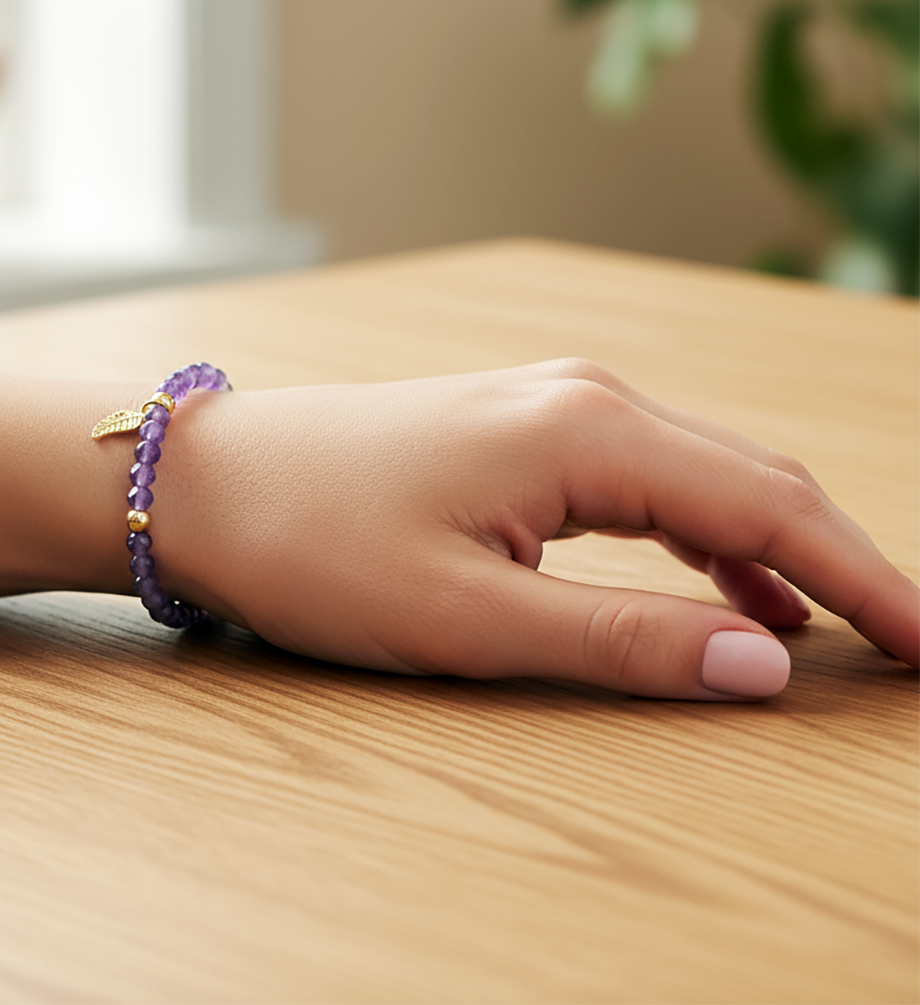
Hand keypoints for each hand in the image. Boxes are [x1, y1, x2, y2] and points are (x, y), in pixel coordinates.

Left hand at [153, 359, 919, 699]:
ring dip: (777, 547)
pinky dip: (706, 534)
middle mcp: (586, 396)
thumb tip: (763, 664)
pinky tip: (728, 589)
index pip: (771, 505)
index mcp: (587, 431)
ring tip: (838, 627)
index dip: (865, 580)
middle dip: (840, 558)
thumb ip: (623, 640)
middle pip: (756, 477)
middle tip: (905, 641)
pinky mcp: (522, 427)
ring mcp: (552, 403)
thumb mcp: (468, 617)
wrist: (211, 481)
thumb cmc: (315, 543)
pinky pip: (649, 479)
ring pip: (707, 475)